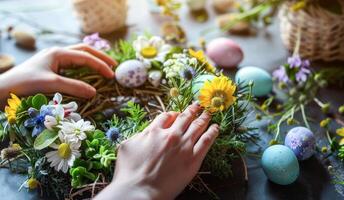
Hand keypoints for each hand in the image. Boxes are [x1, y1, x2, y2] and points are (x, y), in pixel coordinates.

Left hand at [0, 44, 115, 106]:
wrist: (4, 90)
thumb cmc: (25, 84)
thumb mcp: (51, 84)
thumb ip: (74, 87)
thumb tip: (94, 92)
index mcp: (58, 53)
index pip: (85, 56)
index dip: (100, 65)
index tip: (112, 75)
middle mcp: (57, 54)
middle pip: (84, 51)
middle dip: (100, 58)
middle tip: (114, 66)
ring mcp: (54, 61)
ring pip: (79, 58)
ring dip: (93, 62)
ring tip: (105, 69)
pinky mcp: (52, 69)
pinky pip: (72, 67)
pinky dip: (84, 70)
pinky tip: (89, 76)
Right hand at [95, 103, 218, 199]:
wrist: (140, 191)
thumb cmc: (129, 172)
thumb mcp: (127, 146)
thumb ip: (140, 135)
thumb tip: (147, 132)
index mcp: (154, 131)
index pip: (167, 116)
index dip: (173, 113)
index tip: (177, 114)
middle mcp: (171, 135)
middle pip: (185, 118)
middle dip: (192, 110)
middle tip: (198, 105)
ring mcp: (184, 146)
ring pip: (197, 126)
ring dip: (204, 117)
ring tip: (208, 112)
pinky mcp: (193, 159)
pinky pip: (206, 141)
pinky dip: (212, 132)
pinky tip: (216, 127)